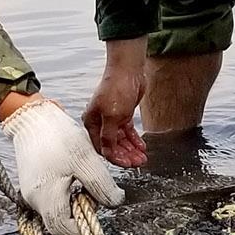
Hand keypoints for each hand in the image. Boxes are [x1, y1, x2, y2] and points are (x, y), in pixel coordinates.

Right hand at [1, 98, 125, 234]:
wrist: (33, 117)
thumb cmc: (59, 137)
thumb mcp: (86, 160)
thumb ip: (101, 185)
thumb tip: (115, 203)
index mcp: (45, 198)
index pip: (64, 229)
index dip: (83, 232)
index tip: (99, 222)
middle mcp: (35, 200)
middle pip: (60, 223)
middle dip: (81, 217)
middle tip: (95, 198)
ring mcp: (32, 193)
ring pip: (58, 210)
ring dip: (75, 204)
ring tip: (86, 183)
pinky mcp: (33, 184)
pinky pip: (53, 199)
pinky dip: (67, 195)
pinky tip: (75, 178)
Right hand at [83, 51, 147, 167]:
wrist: (128, 70)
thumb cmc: (116, 88)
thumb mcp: (112, 116)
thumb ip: (109, 136)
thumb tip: (107, 152)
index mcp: (92, 123)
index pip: (102, 147)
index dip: (115, 157)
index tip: (127, 164)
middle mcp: (100, 122)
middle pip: (112, 145)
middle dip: (126, 155)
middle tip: (138, 163)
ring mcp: (112, 118)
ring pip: (121, 140)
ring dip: (131, 150)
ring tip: (142, 157)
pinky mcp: (123, 114)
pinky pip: (128, 132)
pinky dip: (135, 140)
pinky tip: (142, 147)